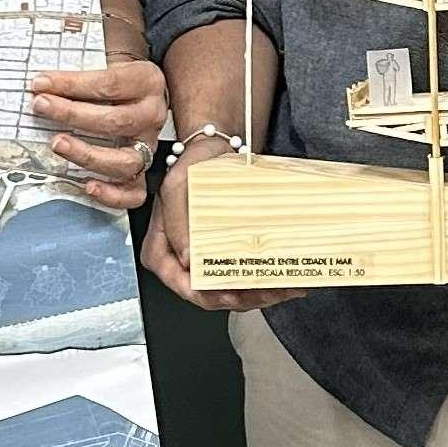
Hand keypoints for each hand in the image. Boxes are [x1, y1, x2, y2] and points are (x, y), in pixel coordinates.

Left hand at [29, 54, 167, 210]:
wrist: (137, 93)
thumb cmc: (114, 80)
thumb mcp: (106, 61)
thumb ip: (80, 66)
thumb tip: (47, 68)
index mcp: (145, 81)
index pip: (109, 84)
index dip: (72, 84)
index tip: (41, 84)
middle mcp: (151, 114)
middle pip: (115, 121)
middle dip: (73, 115)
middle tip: (41, 107)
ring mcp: (149, 146)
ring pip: (125, 160)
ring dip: (87, 155)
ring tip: (57, 144)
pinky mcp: (143, 172)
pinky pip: (134, 193)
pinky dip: (112, 194)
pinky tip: (88, 186)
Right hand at [138, 141, 303, 312]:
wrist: (213, 149)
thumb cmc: (192, 163)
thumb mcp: (178, 185)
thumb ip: (177, 223)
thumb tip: (188, 261)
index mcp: (161, 251)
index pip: (184, 286)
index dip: (213, 295)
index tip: (239, 293)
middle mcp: (180, 261)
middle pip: (212, 295)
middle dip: (245, 297)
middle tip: (274, 290)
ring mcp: (202, 260)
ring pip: (231, 290)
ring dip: (260, 292)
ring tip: (287, 286)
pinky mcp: (222, 254)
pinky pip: (241, 276)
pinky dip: (263, 279)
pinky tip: (284, 277)